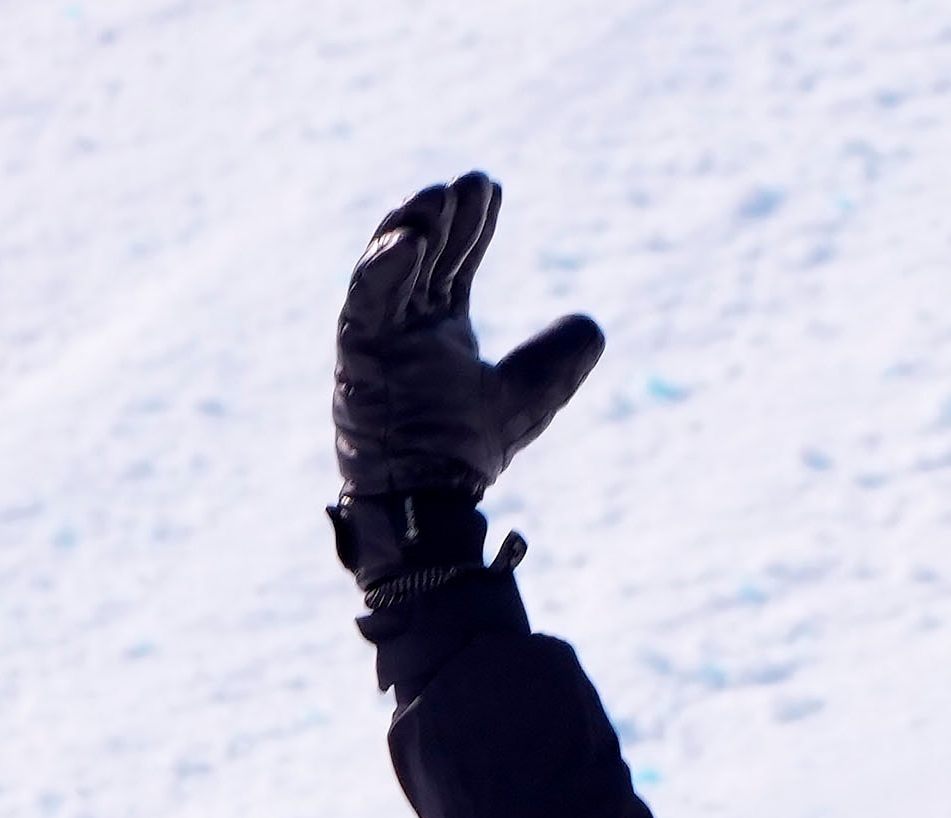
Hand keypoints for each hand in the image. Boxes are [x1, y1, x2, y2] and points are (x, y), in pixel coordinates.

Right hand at [331, 171, 604, 504]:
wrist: (428, 501)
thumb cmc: (464, 451)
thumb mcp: (528, 396)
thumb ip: (557, 361)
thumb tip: (595, 326)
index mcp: (439, 327)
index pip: (455, 263)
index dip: (475, 227)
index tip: (493, 190)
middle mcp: (405, 324)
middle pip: (426, 255)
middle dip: (448, 218)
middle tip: (472, 183)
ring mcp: (378, 335)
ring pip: (390, 266)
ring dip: (413, 228)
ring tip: (439, 195)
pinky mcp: (356, 352)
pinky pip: (365, 299)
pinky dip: (384, 267)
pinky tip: (409, 238)